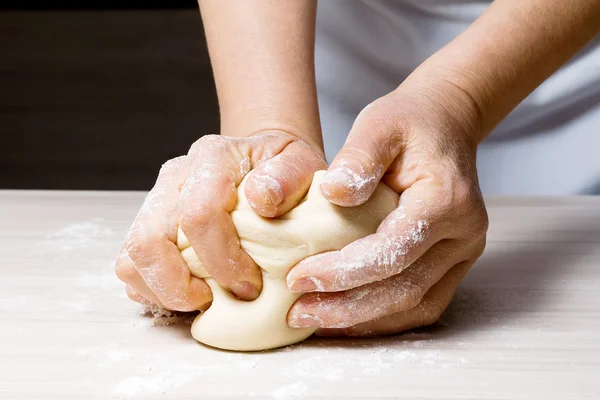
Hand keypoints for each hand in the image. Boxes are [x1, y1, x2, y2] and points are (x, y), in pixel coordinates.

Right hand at [115, 131, 325, 310]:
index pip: (199, 213)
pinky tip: (189, 292)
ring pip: (132, 256)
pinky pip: (131, 266)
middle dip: (180, 285)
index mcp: (213, 157)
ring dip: (163, 291)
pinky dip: (154, 289)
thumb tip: (262, 198)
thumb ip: (290, 176)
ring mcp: (157, 201)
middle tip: (213, 301)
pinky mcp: (148, 226)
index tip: (250, 286)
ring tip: (201, 300)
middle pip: (149, 239)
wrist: (263, 167)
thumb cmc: (284, 173)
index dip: (222, 260)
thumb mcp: (302, 164)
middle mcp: (176, 176)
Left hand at [286, 81, 488, 335]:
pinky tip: (345, 317)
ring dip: (362, 320)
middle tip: (300, 313)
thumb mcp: (379, 124)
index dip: (345, 270)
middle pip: (406, 288)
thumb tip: (333, 194)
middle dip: (347, 307)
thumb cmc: (408, 123)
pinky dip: (382, 317)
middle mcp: (463, 234)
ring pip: (415, 304)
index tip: (298, 278)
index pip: (395, 249)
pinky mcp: (453, 264)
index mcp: (446, 199)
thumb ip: (359, 157)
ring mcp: (462, 253)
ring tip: (314, 320)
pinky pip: (421, 303)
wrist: (444, 125)